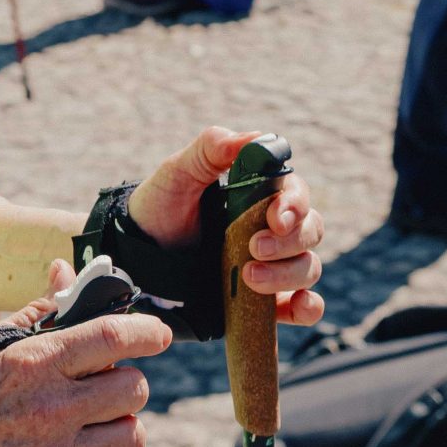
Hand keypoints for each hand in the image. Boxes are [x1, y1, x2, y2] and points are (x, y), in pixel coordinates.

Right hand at [0, 307, 169, 446]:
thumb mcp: (4, 344)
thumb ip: (44, 309)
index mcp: (40, 363)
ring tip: (104, 426)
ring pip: (133, 437)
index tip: (159, 336)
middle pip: (134, 389)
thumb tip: (68, 269)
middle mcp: (53, 407)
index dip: (146, 332)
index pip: (112, 336)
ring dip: (125, 429)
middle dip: (128, 384)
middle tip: (108, 389)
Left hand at [125, 127, 325, 328]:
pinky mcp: (264, 301)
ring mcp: (271, 266)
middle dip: (289, 242)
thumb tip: (253, 138)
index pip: (296, 194)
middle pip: (309, 231)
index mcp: (259, 194)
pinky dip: (309, 308)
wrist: (137, 260)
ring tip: (249, 277)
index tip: (274, 217)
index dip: (294, 205)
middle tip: (254, 248)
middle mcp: (272, 230)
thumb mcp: (178, 174)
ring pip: (307, 267)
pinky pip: (303, 307)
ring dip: (289, 274)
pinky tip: (299, 306)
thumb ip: (211, 150)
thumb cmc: (160, 208)